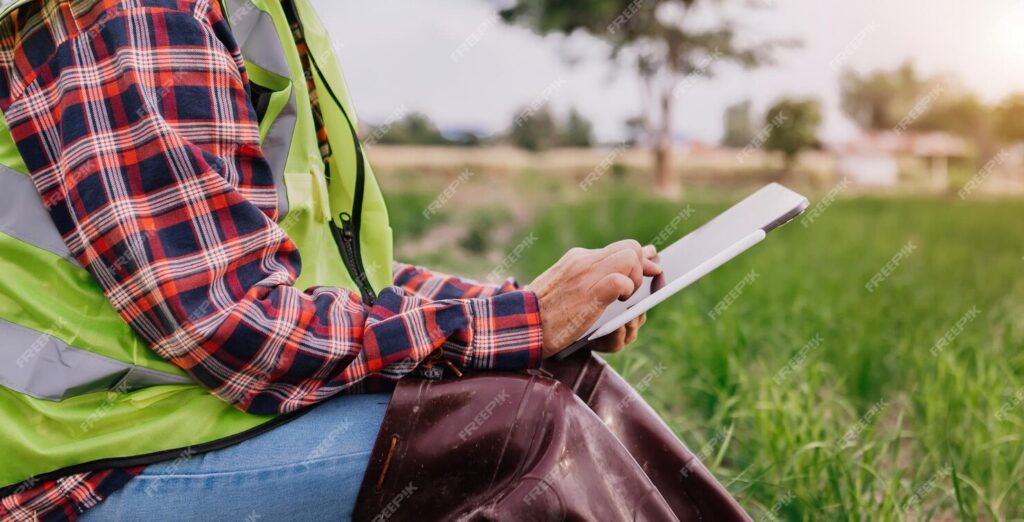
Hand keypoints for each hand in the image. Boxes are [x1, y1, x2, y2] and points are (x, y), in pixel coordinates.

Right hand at [527, 240, 661, 358]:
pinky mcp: (590, 294)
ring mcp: (587, 275)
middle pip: (631, 248)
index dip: (641, 259)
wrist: (521, 325)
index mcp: (578, 258)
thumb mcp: (566, 287)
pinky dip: (627, 290)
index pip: (621, 246)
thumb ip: (593, 277)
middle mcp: (584, 261)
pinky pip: (621, 281)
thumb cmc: (544, 312)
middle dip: (642, 268)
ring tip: (625, 299)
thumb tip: (618, 277)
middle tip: (638, 288)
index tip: (650, 269)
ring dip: (635, 281)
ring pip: (631, 258)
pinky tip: (621, 303)